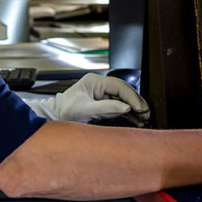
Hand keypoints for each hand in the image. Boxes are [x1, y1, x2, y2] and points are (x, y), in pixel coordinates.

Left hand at [22, 73, 150, 125]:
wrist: (54, 118)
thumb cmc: (64, 112)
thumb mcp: (85, 110)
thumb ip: (106, 108)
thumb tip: (126, 107)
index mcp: (95, 81)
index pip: (120, 86)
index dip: (133, 97)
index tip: (141, 108)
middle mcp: (100, 85)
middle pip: (124, 92)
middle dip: (136, 103)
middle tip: (146, 114)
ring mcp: (101, 94)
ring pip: (123, 99)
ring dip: (134, 109)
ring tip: (144, 119)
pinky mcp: (101, 103)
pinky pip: (118, 106)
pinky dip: (128, 113)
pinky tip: (135, 119)